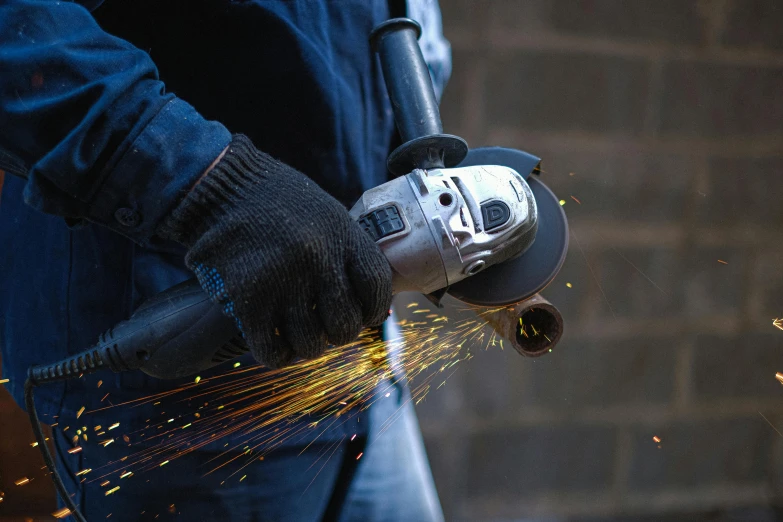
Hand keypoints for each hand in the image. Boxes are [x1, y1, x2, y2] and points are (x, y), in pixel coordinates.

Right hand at [158, 135, 392, 367]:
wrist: (224, 187)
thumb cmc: (281, 204)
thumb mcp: (328, 216)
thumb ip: (350, 254)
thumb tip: (374, 305)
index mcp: (342, 235)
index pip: (377, 287)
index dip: (375, 308)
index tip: (366, 313)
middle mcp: (317, 258)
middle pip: (345, 324)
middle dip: (340, 333)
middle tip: (327, 325)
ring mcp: (282, 280)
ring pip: (311, 345)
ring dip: (308, 346)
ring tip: (301, 332)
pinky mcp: (247, 299)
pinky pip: (272, 351)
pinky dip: (278, 355)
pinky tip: (277, 342)